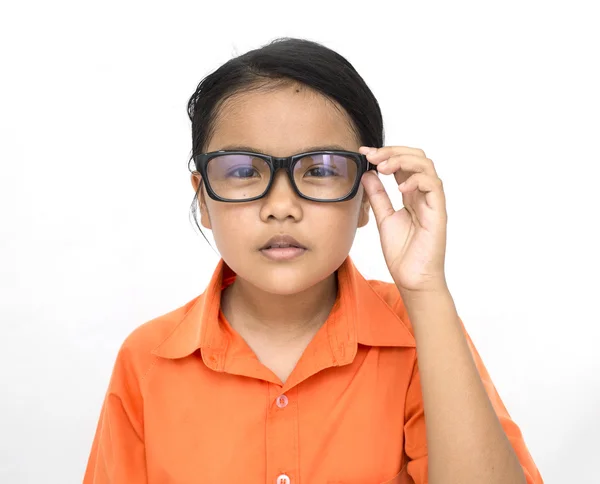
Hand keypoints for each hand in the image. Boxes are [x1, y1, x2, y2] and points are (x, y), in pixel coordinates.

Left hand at [359, 145, 448, 294]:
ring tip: (383, 167)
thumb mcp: (384, 218)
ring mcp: (432, 202)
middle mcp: (423, 194)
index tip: (363, 152)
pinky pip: (433, 186)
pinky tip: (400, 187)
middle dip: (393, 151)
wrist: (412, 278)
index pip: (402, 163)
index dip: (385, 153)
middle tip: (372, 156)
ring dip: (403, 160)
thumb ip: (377, 196)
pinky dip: (417, 180)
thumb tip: (367, 174)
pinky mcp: (438, 212)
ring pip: (426, 166)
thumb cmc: (402, 252)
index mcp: (411, 194)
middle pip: (417, 157)